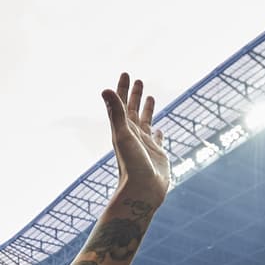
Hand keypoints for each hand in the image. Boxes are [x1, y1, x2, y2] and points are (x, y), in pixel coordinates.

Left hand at [103, 73, 170, 212]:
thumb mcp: (123, 135)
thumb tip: (105, 89)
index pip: (122, 104)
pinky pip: (157, 140)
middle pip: (133, 111)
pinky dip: (158, 133)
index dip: (123, 89)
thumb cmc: (132, 165)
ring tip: (150, 97)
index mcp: (123, 130)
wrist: (142, 191)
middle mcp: (133, 136)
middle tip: (138, 79)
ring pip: (146, 123)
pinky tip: (159, 129)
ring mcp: (145, 145)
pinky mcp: (157, 155)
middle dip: (135, 95)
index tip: (126, 73)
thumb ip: (116, 113)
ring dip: (147, 110)